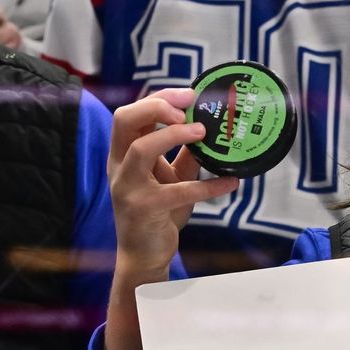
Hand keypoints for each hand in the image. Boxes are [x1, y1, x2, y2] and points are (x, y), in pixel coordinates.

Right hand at [104, 92, 238, 349]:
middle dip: (157, 105)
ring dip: (172, 135)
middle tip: (188, 106)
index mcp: (121, 154)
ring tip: (202, 132)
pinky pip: (179, 191)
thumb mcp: (170, 178)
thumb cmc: (157, 213)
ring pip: (141, 148)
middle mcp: (119, 167)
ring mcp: (128, 188)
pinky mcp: (145, 209)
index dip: (158, 98)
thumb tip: (208, 130)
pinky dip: (208, 185)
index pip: (130, 114)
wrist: (143, 256)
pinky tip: (230, 182)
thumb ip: (184, 156)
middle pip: (124, 120)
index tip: (188, 94)